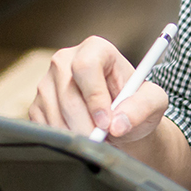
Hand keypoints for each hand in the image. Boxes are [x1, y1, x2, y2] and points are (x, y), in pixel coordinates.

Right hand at [28, 35, 167, 142]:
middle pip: (67, 95)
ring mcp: (47, 82)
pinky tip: (81, 137)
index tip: (107, 123)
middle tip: (104, 141)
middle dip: (87, 125)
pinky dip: (64, 140)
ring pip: (55, 113)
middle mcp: (65, 60)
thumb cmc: (135, 105)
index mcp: (95, 49)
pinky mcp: (37, 104)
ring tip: (98, 139)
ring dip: (78, 135)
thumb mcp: (153, 102)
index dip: (95, 97)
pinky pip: (44, 126)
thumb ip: (142, 107)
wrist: (118, 121)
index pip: (86, 67)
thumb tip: (118, 123)